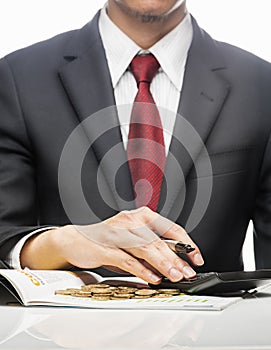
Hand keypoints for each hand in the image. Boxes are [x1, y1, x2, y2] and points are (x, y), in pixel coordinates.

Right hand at [21, 207, 203, 283]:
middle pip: (158, 240)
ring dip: (162, 264)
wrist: (75, 240)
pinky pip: (128, 260)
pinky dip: (142, 270)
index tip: (196, 257)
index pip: (170, 228)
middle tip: (188, 272)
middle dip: (176, 258)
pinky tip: (153, 278)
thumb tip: (174, 263)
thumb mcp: (132, 240)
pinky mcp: (106, 247)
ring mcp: (118, 233)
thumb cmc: (107, 240)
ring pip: (145, 248)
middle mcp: (130, 221)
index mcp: (141, 216)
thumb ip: (151, 249)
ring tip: (175, 276)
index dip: (186, 243)